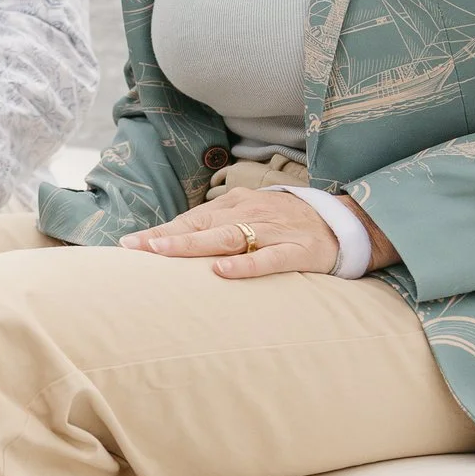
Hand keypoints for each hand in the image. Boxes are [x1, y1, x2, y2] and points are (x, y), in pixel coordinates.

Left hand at [119, 190, 341, 278]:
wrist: (345, 222)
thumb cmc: (287, 223)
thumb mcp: (251, 215)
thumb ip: (218, 226)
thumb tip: (175, 242)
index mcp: (237, 204)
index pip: (192, 219)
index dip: (161, 231)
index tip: (129, 244)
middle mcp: (251, 213)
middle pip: (202, 225)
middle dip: (166, 237)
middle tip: (134, 248)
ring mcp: (274, 231)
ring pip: (228, 237)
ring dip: (192, 245)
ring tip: (162, 252)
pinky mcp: (297, 251)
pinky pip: (268, 259)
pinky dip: (244, 265)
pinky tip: (221, 271)